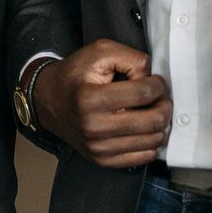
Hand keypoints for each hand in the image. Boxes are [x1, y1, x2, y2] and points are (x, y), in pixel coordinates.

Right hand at [32, 40, 170, 168]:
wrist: (47, 100)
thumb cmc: (75, 74)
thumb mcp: (99, 52)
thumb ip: (131, 58)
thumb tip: (153, 80)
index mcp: (91, 98)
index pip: (144, 93)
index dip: (158, 84)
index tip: (154, 81)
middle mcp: (93, 127)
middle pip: (153, 121)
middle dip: (164, 106)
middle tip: (159, 98)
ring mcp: (98, 147)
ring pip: (153, 141)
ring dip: (159, 125)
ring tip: (149, 112)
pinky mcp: (102, 160)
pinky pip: (143, 157)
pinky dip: (149, 142)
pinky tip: (141, 128)